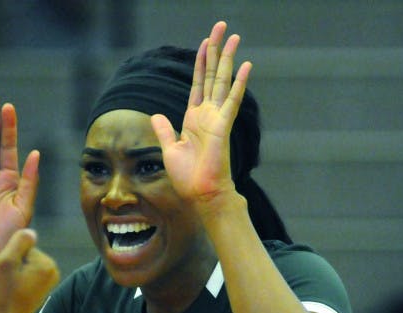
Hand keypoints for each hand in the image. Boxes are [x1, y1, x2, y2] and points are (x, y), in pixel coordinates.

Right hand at [0, 228, 59, 312]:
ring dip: (13, 273)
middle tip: (4, 281)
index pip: (24, 245)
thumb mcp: (5, 262)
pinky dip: (16, 282)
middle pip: (26, 255)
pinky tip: (10, 294)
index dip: (10, 256)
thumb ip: (19, 241)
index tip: (5, 273)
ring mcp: (48, 284)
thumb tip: (31, 232)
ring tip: (6, 288)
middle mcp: (53, 273)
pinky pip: (25, 277)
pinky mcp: (41, 292)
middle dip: (13, 264)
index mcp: (47, 264)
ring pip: (24, 266)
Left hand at [150, 21, 250, 212]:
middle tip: (222, 28)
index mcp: (194, 118)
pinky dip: (239, 83)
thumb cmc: (188, 177)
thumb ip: (165, 130)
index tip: (206, 43)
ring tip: (234, 37)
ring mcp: (217, 118)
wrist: (200, 194)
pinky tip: (246, 65)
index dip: (201, 62)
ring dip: (228, 58)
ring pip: (223, 81)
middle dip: (216, 51)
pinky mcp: (223, 125)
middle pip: (212, 75)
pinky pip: (232, 100)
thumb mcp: (170, 149)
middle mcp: (207, 114)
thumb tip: (157, 115)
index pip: (198, 83)